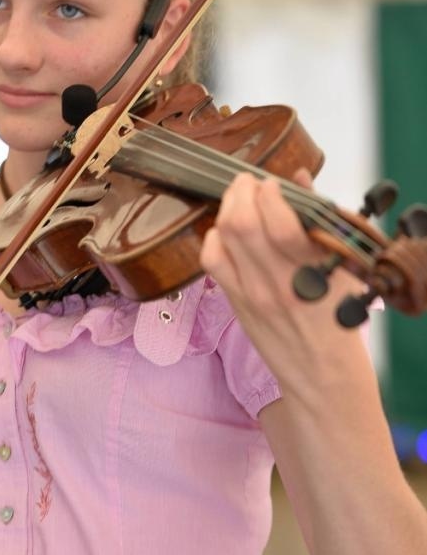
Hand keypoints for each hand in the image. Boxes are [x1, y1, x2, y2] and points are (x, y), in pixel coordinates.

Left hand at [199, 169, 365, 384]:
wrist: (322, 376)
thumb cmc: (339, 320)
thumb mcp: (343, 269)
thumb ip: (320, 221)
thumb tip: (299, 177)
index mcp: (314, 270)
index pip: (280, 220)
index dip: (270, 191)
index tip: (273, 183)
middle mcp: (278, 281)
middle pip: (242, 222)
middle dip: (241, 191)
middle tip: (248, 183)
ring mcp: (253, 294)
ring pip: (223, 237)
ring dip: (226, 209)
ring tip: (238, 200)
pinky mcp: (236, 304)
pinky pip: (212, 262)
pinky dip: (214, 238)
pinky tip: (225, 233)